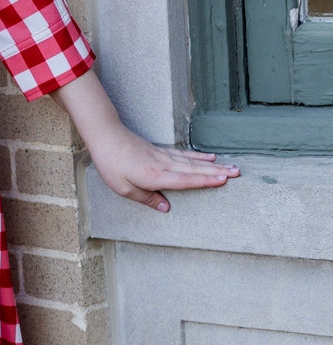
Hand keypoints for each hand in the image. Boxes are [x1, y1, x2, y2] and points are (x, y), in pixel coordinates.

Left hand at [53, 70, 239, 213]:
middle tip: (238, 173)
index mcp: (155, 175)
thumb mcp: (124, 189)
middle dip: (217, 171)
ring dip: (213, 164)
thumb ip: (147, 199)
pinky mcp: (161, 151)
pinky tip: (210, 156)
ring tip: (231, 167)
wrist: (106, 137)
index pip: (185, 180)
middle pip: (194, 169)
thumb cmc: (111, 165)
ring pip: (193, 161)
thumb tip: (167, 208)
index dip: (205, 180)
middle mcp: (163, 165)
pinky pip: (185, 155)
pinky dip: (199, 156)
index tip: (223, 180)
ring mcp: (164, 156)